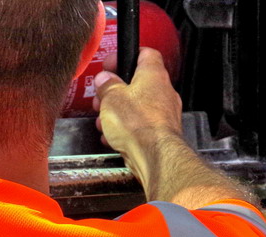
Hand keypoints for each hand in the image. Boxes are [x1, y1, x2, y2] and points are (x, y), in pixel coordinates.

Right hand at [92, 47, 257, 206]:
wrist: (153, 154)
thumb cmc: (138, 123)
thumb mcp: (111, 98)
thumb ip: (106, 85)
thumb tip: (103, 79)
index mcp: (153, 74)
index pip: (144, 53)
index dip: (126, 55)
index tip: (111, 63)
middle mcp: (162, 91)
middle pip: (137, 83)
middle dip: (115, 90)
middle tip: (102, 96)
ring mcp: (163, 113)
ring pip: (137, 106)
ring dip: (118, 112)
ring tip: (104, 120)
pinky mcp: (159, 132)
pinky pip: (139, 125)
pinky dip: (125, 128)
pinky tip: (113, 136)